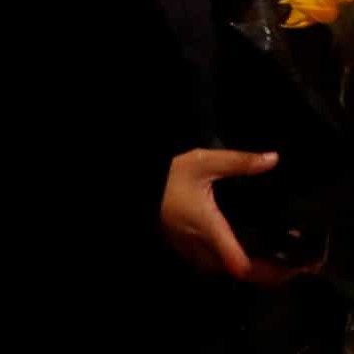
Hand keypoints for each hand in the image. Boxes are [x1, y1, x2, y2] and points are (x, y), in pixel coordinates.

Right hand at [160, 149, 302, 284]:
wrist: (136, 185)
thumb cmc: (166, 177)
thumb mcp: (201, 162)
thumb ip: (238, 162)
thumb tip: (273, 159)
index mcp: (210, 230)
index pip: (244, 267)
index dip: (271, 270)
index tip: (295, 261)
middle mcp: (201, 248)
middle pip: (241, 274)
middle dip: (267, 269)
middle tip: (290, 253)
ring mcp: (190, 252)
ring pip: (227, 271)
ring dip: (250, 265)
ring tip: (271, 249)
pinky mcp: (183, 249)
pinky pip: (214, 264)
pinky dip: (233, 259)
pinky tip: (241, 243)